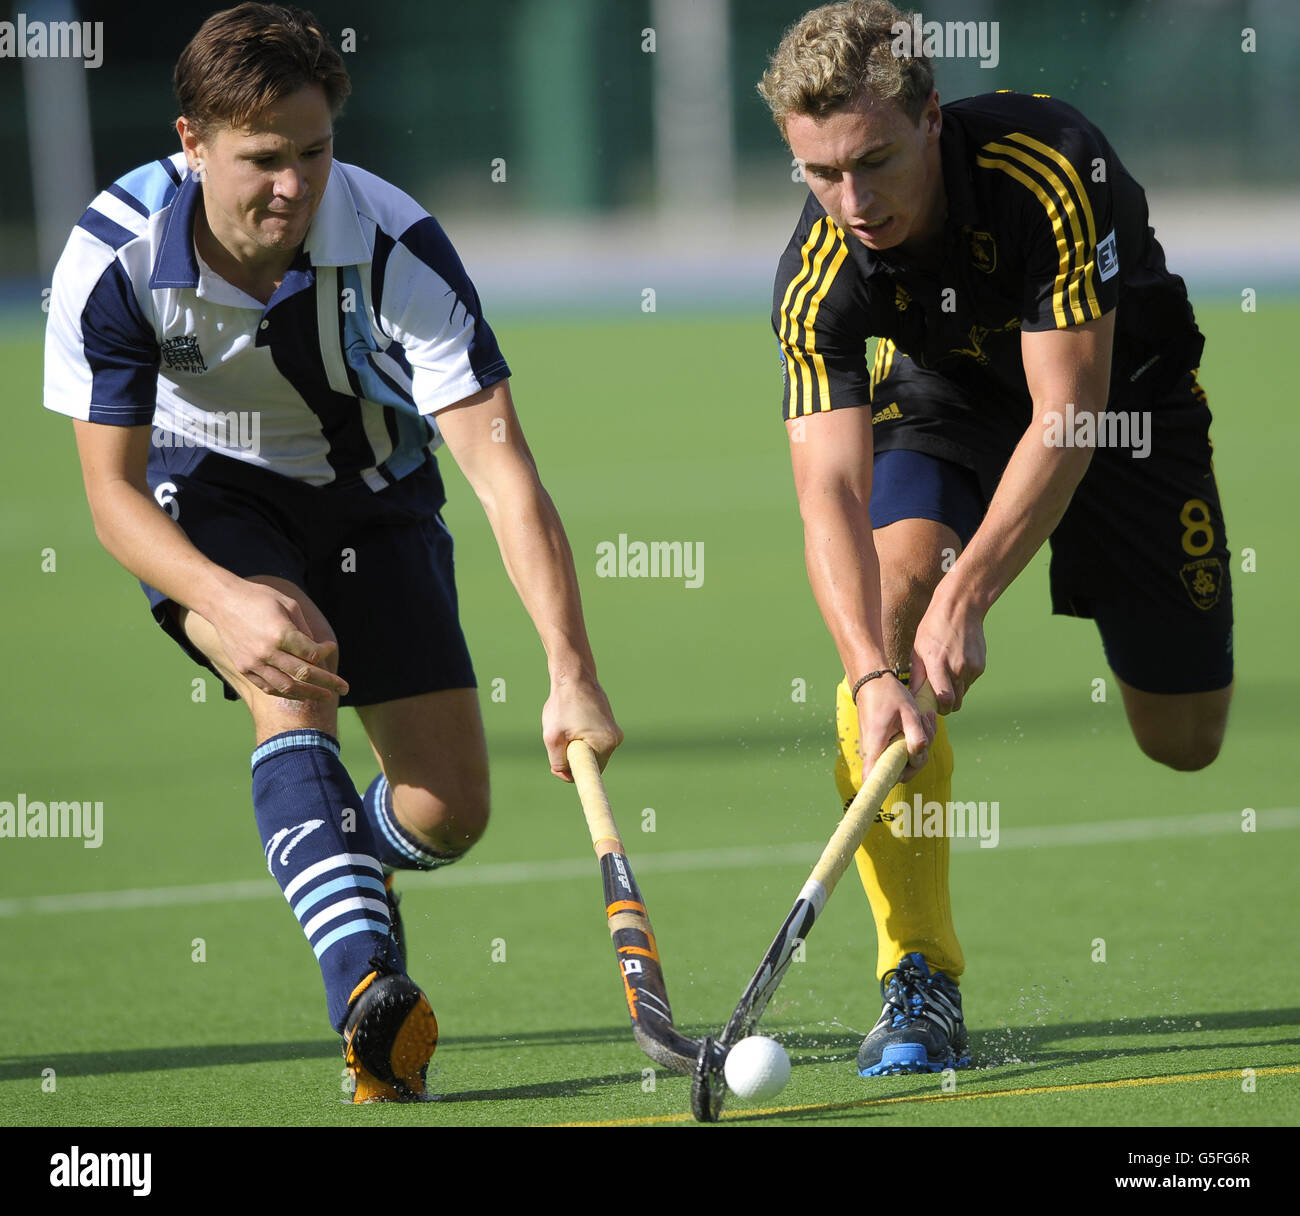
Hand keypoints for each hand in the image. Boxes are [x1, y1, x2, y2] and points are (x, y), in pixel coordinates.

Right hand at [207, 581, 349, 701]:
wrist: (222, 602)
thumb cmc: (259, 598)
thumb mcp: (288, 604)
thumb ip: (305, 629)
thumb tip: (317, 650)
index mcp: (281, 633)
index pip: (312, 653)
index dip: (325, 652)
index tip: (330, 647)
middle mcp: (267, 652)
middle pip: (304, 675)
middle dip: (328, 682)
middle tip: (344, 688)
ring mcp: (254, 663)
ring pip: (286, 687)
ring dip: (308, 694)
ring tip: (324, 696)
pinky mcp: (243, 668)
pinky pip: (268, 687)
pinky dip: (285, 692)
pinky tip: (299, 693)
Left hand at [542, 673, 622, 780]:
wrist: (574, 676)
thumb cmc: (563, 704)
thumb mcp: (552, 737)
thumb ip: (557, 762)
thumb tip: (566, 776)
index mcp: (605, 744)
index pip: (588, 773)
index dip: (572, 770)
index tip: (562, 755)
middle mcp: (615, 740)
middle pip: (591, 762)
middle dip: (573, 754)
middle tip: (561, 736)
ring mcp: (614, 731)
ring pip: (591, 751)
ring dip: (576, 744)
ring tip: (568, 724)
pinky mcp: (610, 724)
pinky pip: (593, 740)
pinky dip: (581, 735)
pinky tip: (574, 718)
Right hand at [857, 672, 934, 785]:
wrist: (873, 680)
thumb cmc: (888, 694)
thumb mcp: (908, 712)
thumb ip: (916, 735)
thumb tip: (920, 754)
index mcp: (876, 747)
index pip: (873, 779)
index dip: (881, 788)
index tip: (895, 780)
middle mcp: (875, 753)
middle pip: (902, 773)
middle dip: (921, 755)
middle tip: (927, 727)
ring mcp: (880, 750)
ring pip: (906, 761)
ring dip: (922, 743)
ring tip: (926, 718)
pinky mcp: (885, 745)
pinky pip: (904, 751)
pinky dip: (917, 739)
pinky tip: (923, 720)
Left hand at [910, 587, 986, 712]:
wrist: (960, 608)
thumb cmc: (934, 627)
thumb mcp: (918, 649)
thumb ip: (917, 675)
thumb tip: (913, 696)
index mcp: (938, 664)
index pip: (944, 699)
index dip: (940, 708)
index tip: (933, 707)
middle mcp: (957, 667)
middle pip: (956, 702)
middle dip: (947, 705)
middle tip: (938, 697)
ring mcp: (971, 667)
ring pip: (963, 693)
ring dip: (955, 691)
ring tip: (946, 674)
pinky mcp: (980, 666)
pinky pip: (970, 682)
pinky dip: (963, 680)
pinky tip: (956, 664)